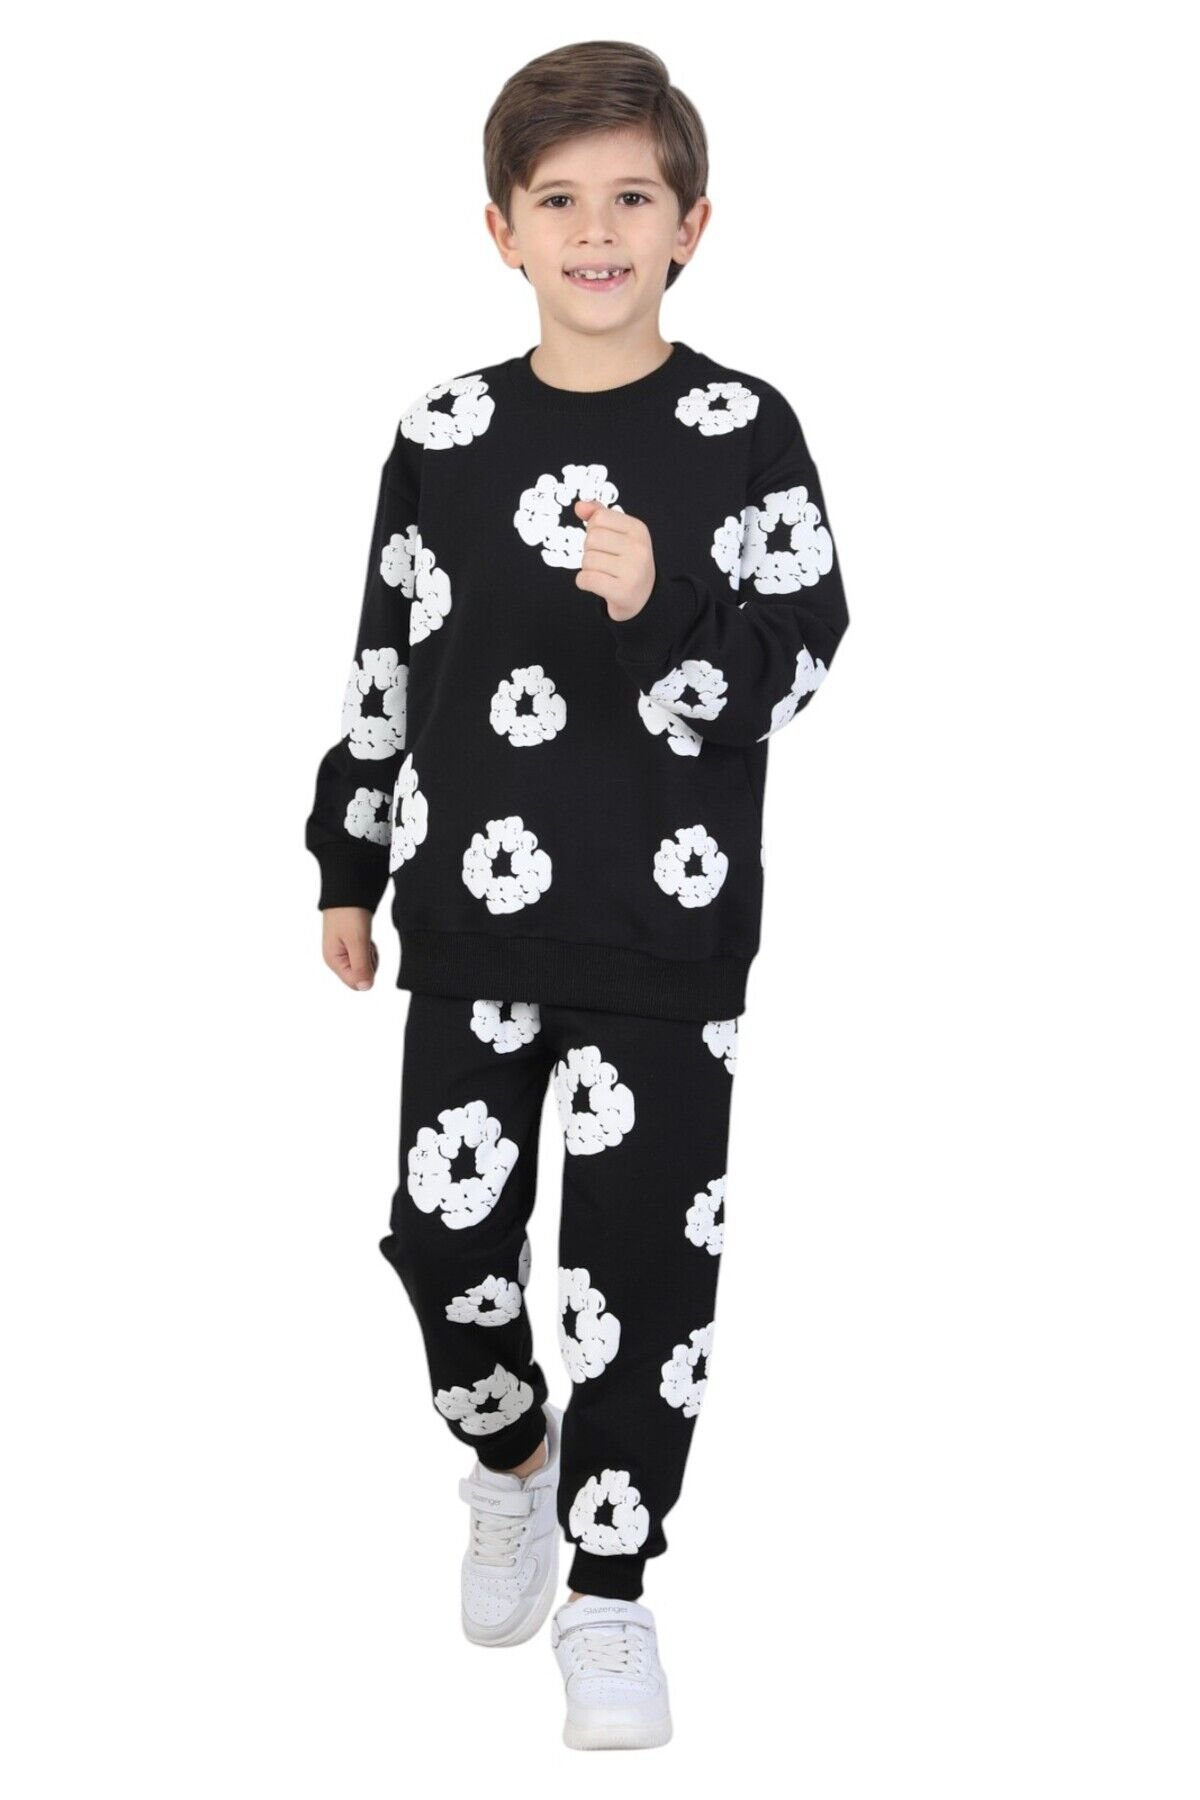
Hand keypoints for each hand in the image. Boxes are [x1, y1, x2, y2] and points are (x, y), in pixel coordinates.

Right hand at [322, 906, 379, 990]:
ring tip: (365, 936)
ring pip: (365, 965)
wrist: (348, 889)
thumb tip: (365, 988)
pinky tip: (365, 934)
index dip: (367, 971)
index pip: (355, 983)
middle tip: (366, 942)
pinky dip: (369, 946)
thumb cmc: (349, 913)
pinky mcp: (350, 944)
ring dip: (370, 953)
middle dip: (370, 961)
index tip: (365, 952)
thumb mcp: (357, 941)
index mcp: (333, 961)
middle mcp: (337, 959)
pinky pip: (365, 954)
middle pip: (362, 975)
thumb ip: (361, 966)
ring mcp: (343, 952)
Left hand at [573, 499, 654, 619]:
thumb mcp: (618, 534)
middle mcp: (639, 548)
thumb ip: (599, 515)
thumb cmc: (626, 561)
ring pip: (587, 560)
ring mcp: (633, 571)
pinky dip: (583, 582)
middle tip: (603, 561)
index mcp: (638, 529)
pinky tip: (595, 584)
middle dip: (590, 550)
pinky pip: (586, 579)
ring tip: (603, 573)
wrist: (643, 596)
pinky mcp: (623, 592)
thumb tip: (579, 505)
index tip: (605, 542)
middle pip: (591, 539)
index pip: (598, 518)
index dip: (593, 530)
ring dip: (588, 568)